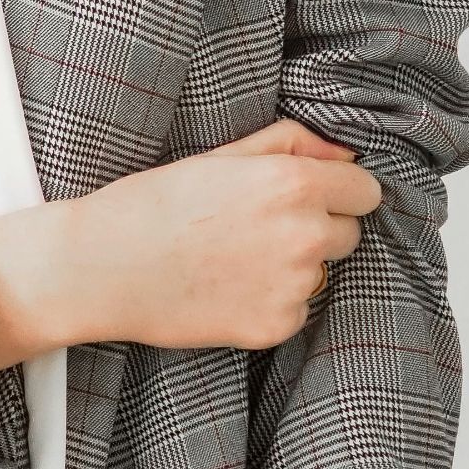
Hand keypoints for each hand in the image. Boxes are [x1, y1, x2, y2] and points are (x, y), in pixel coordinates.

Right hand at [0, 119, 380, 369]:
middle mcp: (304, 235)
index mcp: (294, 184)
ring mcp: (293, 286)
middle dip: (317, 227)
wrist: (103, 268)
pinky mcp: (277, 325)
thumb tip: (344, 150)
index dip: (338, 189)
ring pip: (322, 272)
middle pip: (349, 233)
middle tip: (258, 226)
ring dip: (294, 265)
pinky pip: (297, 309)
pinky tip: (228, 287)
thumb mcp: (223, 154)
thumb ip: (293, 142)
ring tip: (235, 257)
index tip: (310, 195)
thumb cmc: (155, 204)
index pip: (365, 190)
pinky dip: (272, 300)